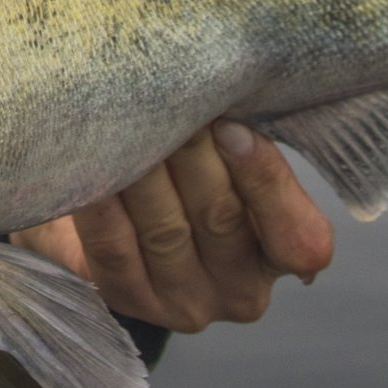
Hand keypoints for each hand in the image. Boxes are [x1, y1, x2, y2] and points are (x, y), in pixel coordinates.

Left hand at [11, 121, 333, 333]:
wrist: (120, 216)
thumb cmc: (191, 170)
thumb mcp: (232, 158)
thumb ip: (240, 137)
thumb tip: (222, 85)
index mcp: (285, 254)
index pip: (297, 238)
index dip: (264, 180)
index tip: (229, 126)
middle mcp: (241, 291)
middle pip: (219, 218)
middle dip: (192, 154)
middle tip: (166, 99)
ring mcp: (183, 302)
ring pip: (164, 230)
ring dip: (143, 170)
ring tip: (125, 120)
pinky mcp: (126, 300)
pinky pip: (112, 245)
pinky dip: (101, 201)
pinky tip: (90, 162)